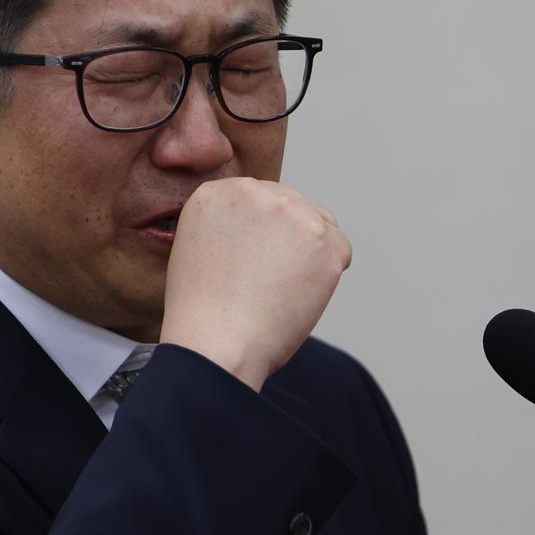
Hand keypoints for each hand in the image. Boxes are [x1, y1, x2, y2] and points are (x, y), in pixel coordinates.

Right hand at [159, 178, 351, 390]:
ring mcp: (292, 211)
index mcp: (217, 192)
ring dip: (308, 254)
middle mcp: (254, 192)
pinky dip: (326, 276)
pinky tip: (298, 295)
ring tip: (280, 289)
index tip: (250, 263)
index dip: (260, 235)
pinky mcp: (324, 237)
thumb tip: (263, 229)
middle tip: (267, 281)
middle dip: (286, 240)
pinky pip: (339, 251)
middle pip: (290, 206)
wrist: (217, 343)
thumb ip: (227, 225)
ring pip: (318, 225)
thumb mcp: (195, 249)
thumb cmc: (204, 312)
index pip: (257, 201)